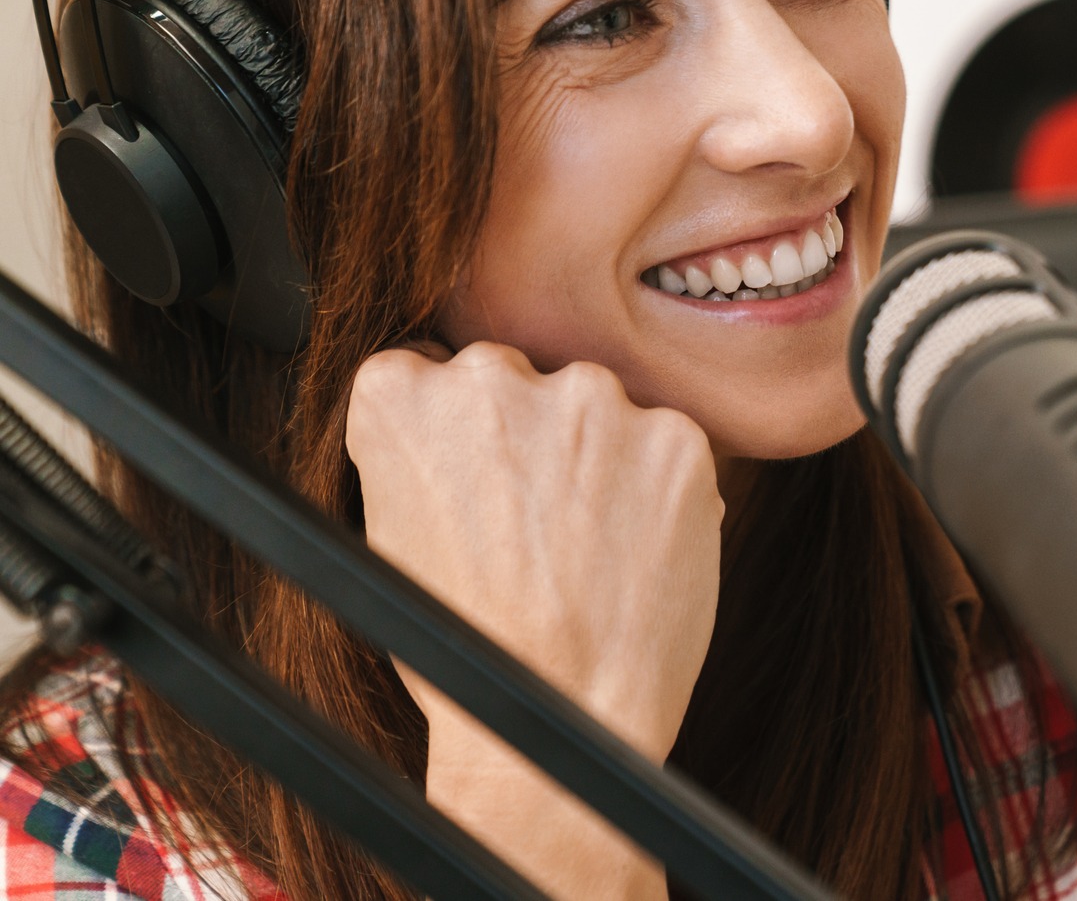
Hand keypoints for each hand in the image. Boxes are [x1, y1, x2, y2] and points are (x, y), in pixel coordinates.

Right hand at [346, 341, 721, 897]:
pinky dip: (658, 489)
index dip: (456, 436)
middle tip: (535, 527)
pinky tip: (635, 552)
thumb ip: (422, 450)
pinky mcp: (674, 434)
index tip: (472, 482)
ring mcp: (589, 399)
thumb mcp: (389, 537)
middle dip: (529, 437)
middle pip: (519, 380)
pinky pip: (665, 445)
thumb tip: (452, 409)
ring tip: (586, 551)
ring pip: (597, 410)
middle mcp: (492, 375)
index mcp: (397, 394)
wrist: (562, 716)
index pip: (431, 373)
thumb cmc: (469, 647)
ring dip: (598, 457)